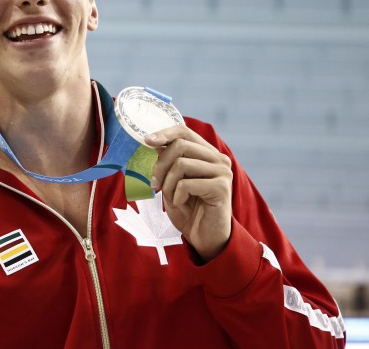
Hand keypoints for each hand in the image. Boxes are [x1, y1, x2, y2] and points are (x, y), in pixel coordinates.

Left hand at [146, 126, 232, 261]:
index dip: (164, 133)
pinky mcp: (221, 187)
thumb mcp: (172, 182)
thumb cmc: (188, 208)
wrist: (205, 237)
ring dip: (168, 183)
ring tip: (169, 197)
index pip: (184, 131)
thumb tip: (152, 141)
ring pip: (181, 163)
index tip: (147, 140)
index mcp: (207, 153)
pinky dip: (177, 196)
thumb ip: (167, 161)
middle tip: (154, 183)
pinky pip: (187, 183)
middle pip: (180, 145)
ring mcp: (222, 172)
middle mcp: (218, 159)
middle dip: (160, 164)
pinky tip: (181, 204)